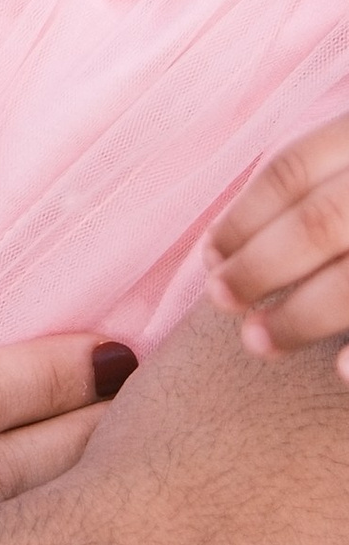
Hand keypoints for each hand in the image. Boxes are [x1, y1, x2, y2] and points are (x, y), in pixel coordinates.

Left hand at [210, 115, 348, 369]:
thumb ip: (320, 179)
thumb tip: (239, 242)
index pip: (292, 170)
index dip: (244, 215)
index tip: (209, 256)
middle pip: (318, 222)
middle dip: (261, 266)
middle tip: (219, 301)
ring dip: (304, 314)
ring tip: (259, 344)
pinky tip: (341, 375)